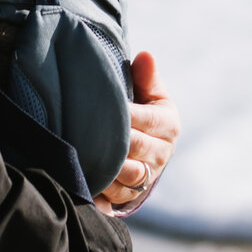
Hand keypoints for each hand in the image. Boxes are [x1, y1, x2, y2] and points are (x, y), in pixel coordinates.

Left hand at [98, 51, 178, 214]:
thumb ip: (146, 76)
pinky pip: (117, 196)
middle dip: (112, 142)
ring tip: (84, 156)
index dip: (126, 114)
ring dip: (107, 168)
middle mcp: (162, 153)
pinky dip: (102, 190)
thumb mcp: (149, 93)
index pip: (148, 120)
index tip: (102, 107)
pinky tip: (85, 181)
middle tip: (85, 133)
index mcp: (168, 125)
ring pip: (129, 176)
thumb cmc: (145, 111)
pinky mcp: (133, 194)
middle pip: (137, 148)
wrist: (148, 148)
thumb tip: (145, 56)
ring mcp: (148, 176)